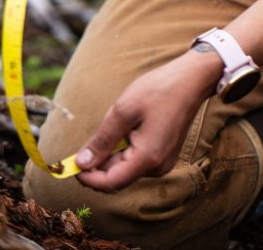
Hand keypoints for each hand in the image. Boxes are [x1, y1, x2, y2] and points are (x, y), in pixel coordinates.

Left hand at [74, 51, 221, 190]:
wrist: (192, 79)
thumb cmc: (159, 90)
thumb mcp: (124, 110)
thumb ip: (102, 140)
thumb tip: (81, 163)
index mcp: (147, 159)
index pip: (110, 183)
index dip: (88, 177)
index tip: (70, 165)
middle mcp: (157, 168)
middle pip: (118, 175)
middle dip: (99, 162)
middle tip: (90, 137)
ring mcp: (163, 162)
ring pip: (126, 166)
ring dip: (112, 151)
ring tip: (117, 120)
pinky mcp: (164, 155)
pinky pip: (137, 159)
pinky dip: (124, 147)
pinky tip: (127, 124)